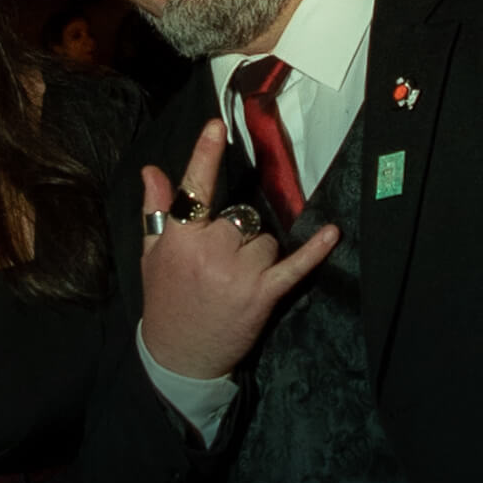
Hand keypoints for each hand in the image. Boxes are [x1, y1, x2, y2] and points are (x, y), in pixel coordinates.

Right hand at [141, 119, 338, 377]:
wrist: (179, 355)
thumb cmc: (165, 300)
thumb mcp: (152, 255)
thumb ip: (156, 210)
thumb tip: (153, 171)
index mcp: (179, 239)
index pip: (193, 190)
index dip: (204, 156)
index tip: (215, 127)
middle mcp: (209, 252)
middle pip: (240, 216)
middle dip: (236, 233)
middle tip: (219, 261)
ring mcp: (237, 274)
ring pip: (265, 239)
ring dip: (257, 254)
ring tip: (235, 280)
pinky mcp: (262, 295)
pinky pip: (294, 266)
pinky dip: (314, 251)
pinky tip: (331, 234)